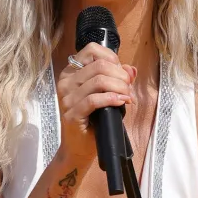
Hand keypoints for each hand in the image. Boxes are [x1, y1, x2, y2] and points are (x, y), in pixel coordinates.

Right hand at [56, 45, 136, 168]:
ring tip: (127, 96)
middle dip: (120, 75)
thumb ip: (116, 79)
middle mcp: (66, 82)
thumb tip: (131, 69)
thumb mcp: (104, 95)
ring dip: (119, 87)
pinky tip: (121, 102)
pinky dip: (112, 99)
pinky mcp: (72, 114)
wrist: (78, 148)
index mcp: (71, 72)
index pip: (92, 50)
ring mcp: (67, 98)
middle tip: (128, 87)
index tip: (122, 73)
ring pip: (99, 81)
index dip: (112, 58)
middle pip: (99, 65)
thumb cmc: (92, 121)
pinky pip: (94, 100)